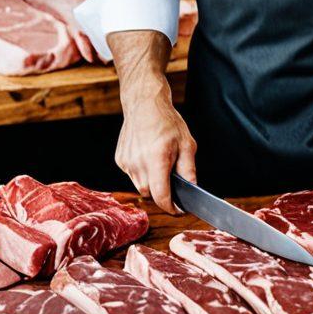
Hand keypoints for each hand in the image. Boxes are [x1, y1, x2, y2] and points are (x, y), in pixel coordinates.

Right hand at [115, 87, 196, 214]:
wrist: (144, 103)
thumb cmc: (167, 122)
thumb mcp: (186, 144)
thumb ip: (188, 169)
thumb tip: (192, 189)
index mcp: (157, 159)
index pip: (161, 196)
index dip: (172, 207)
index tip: (179, 210)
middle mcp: (138, 163)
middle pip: (150, 193)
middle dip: (162, 192)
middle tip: (172, 179)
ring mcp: (126, 162)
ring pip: (140, 185)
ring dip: (151, 181)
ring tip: (159, 162)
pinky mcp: (120, 159)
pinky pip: (132, 175)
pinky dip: (141, 172)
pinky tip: (148, 156)